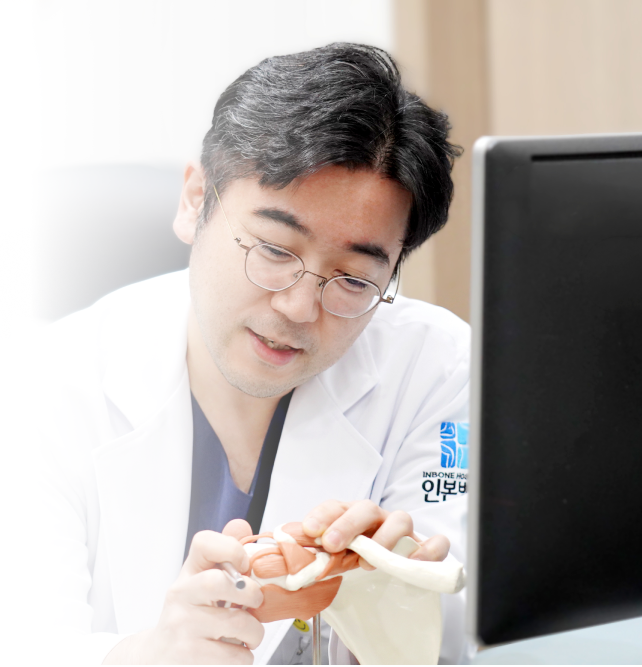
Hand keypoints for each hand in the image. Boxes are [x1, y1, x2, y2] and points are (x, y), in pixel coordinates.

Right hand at [103, 529, 263, 664]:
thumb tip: (242, 526)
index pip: (204, 543)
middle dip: (251, 594)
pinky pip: (235, 656)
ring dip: (254, 633)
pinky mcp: (188, 658)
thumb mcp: (201, 583)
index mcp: (188, 574)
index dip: (231, 547)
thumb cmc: (188, 617)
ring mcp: (182, 628)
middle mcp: (180, 597)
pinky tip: (232, 651)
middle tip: (255, 604)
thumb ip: (224, 556)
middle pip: (220, 582)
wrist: (156, 658)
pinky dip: (244, 657)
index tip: (245, 563)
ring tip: (247, 634)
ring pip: (237, 624)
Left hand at [301, 500, 449, 569]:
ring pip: (400, 519)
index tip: (310, 529)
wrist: (394, 573)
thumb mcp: (336, 558)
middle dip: (347, 524)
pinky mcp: (426, 548)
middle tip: (332, 544)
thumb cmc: (358, 560)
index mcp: (352, 516)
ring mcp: (403, 532)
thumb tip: (293, 558)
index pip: (336, 506)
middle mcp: (378, 519)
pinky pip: (435, 542)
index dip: (323, 515)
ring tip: (368, 562)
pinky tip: (412, 563)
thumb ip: (319, 556)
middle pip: (366, 509)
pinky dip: (427, 550)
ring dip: (383, 537)